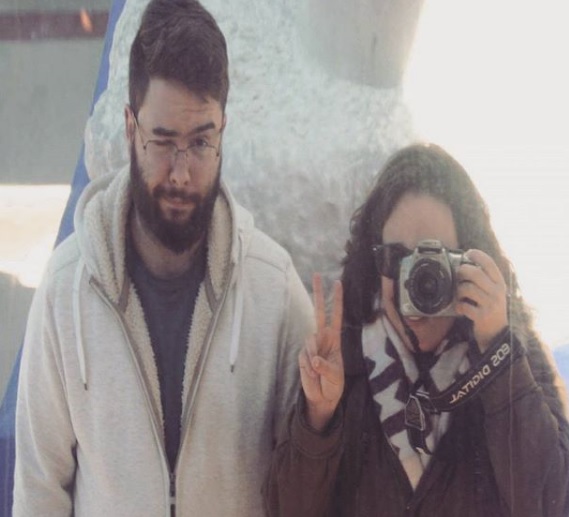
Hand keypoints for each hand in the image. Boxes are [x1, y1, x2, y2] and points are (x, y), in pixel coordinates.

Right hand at [299, 274, 343, 430]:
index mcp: (335, 339)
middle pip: (318, 312)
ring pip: (309, 343)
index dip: (336, 300)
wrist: (322, 398)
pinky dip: (308, 368)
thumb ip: (325, 366)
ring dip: (314, 359)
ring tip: (319, 373)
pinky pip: (304, 358)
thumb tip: (313, 358)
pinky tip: (312, 375)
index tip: (337, 283)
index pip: (336, 315)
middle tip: (316, 274)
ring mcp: (311, 346)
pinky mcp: (302, 355)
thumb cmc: (333, 385)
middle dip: (318, 293)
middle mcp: (322, 338)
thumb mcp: (335, 377)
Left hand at [455, 249, 508, 351]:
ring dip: (458, 291)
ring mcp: (490, 304)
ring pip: (467, 288)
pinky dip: (458, 306)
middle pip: (475, 273)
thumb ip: (484, 279)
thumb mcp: (494, 291)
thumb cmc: (490, 308)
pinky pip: (464, 305)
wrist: (496, 333)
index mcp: (500, 283)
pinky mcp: (482, 316)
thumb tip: (466, 263)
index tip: (468, 253)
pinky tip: (461, 308)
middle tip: (458, 276)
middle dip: (462, 271)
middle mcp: (497, 292)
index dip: (477, 255)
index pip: (490, 263)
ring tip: (459, 296)